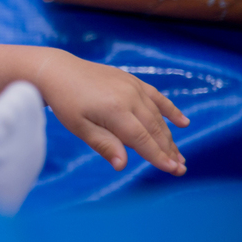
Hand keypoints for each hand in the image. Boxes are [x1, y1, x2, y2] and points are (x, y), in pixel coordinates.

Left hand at [35, 51, 188, 174]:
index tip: (173, 170)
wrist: (58, 71)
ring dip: (169, 136)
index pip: (142, 139)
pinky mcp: (133, 80)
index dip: (158, 156)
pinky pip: (157, 97)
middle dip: (168, 150)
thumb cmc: (65, 102)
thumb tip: (122, 165)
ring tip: (178, 155)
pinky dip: (171, 110)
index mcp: (115, 110)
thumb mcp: (79, 127)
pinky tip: (184, 122)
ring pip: (157, 116)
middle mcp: (130, 97)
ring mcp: (133, 87)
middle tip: (180, 169)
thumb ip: (104, 145)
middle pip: (154, 129)